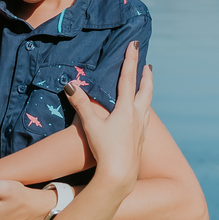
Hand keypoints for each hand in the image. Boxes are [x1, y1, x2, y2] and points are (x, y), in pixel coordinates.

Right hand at [67, 43, 151, 196]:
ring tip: (146, 85)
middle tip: (148, 65)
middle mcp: (138, 116)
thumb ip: (81, 104)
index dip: (131, 60)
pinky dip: (144, 108)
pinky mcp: (141, 140)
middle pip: (146, 90)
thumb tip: (70, 84)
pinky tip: (140, 115)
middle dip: (146, 76)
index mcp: (127, 109)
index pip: (129, 78)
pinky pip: (145, 118)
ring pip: (148, 104)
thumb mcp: (91, 125)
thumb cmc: (105, 149)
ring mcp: (141, 129)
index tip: (135, 45)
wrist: (120, 175)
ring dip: (147, 91)